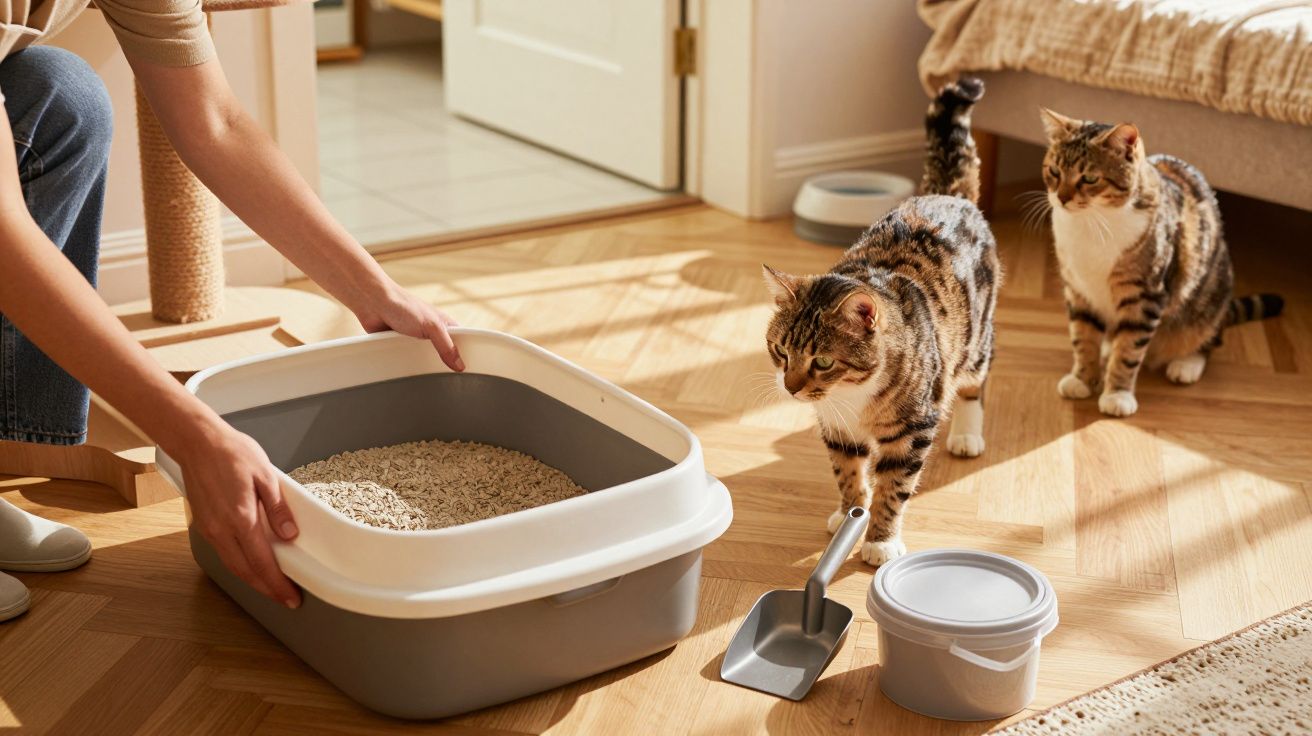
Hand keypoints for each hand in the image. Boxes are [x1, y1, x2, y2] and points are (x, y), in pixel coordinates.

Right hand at [175, 421, 300, 607]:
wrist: (197, 442)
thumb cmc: (232, 453)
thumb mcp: (266, 476)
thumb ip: (278, 508)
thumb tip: (289, 534)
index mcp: (240, 518)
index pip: (262, 562)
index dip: (277, 584)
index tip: (291, 597)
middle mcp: (221, 529)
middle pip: (245, 571)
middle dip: (266, 588)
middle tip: (285, 597)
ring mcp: (208, 528)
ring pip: (232, 564)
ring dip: (252, 578)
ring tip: (271, 584)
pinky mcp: (202, 523)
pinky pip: (223, 552)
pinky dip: (239, 563)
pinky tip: (251, 562)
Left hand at [353, 282, 463, 371]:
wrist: (373, 303)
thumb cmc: (403, 305)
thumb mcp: (432, 326)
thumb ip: (446, 346)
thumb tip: (459, 365)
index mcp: (445, 324)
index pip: (463, 343)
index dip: (467, 356)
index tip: (468, 372)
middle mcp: (432, 332)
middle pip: (445, 354)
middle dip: (446, 365)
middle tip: (450, 381)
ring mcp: (416, 340)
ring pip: (426, 359)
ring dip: (425, 366)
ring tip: (431, 382)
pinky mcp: (401, 346)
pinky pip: (409, 361)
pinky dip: (409, 366)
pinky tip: (411, 375)